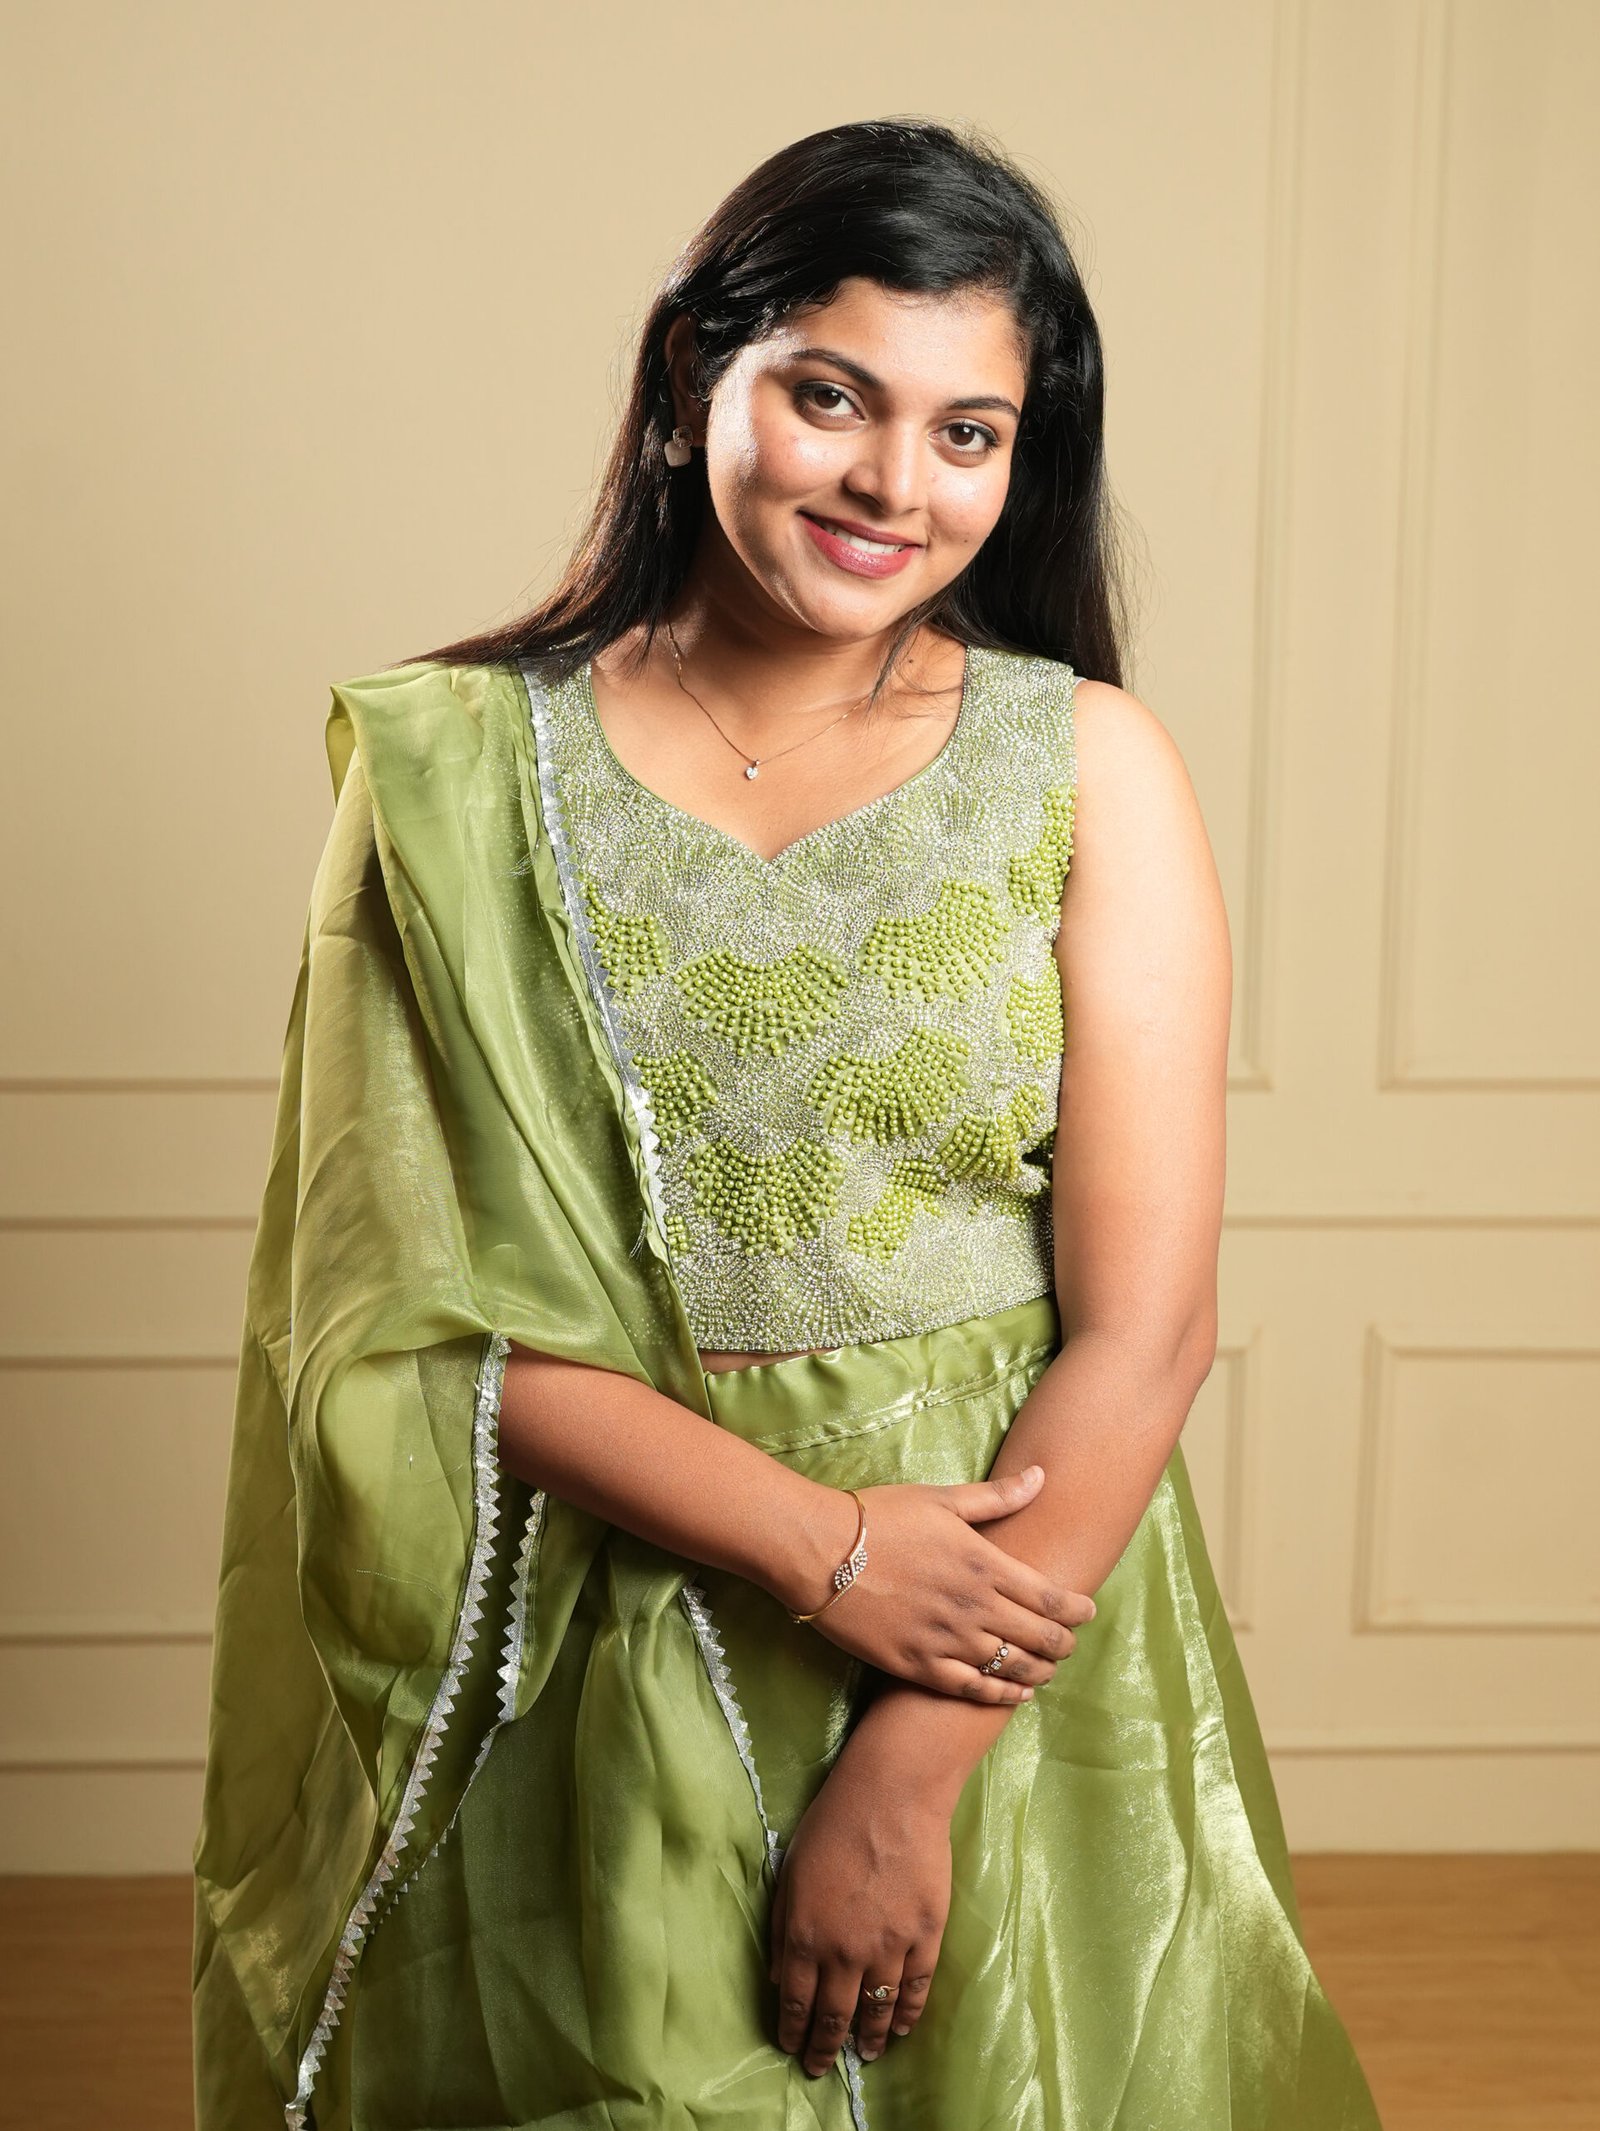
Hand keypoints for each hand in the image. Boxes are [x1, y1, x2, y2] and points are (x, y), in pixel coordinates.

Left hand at [769, 1748, 951, 2075]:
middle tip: (821, 2067)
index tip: (793, 2049)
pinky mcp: (925, 1935)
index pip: (796, 2001)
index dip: (794, 2031)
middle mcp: (844, 1951)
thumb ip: (783, 1926)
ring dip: (869, 2039)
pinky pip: (917, 1989)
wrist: (892, 1794)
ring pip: (877, 2010)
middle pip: (834, 2016)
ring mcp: (889, 1947)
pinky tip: (903, 2028)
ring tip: (866, 2055)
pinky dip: (909, 2015)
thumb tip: (779, 1974)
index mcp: (805, 1935)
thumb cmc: (832, 1822)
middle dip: (824, 2048)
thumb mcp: (791, 1871)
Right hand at [777, 1467, 1095, 1704]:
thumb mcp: (941, 1498)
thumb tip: (1042, 1477)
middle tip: (1070, 1644)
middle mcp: (973, 1607)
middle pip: (1038, 1638)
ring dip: (1037, 1672)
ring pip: (1011, 1668)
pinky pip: (971, 1690)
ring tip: (1047, 1671)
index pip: (1049, 1598)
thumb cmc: (879, 1517)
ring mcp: (946, 1640)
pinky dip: (1000, 1696)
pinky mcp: (918, 1665)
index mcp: (983, 1564)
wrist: (820, 1551)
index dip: (1075, 1610)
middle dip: (1062, 1644)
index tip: (1087, 1612)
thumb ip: (997, 1497)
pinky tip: (1014, 1695)